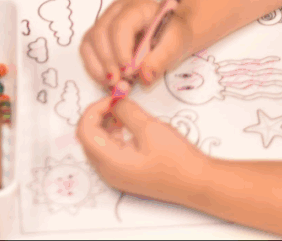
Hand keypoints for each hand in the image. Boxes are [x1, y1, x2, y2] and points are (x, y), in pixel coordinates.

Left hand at [76, 96, 209, 205]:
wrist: (198, 183)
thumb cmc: (176, 159)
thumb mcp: (150, 127)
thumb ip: (126, 111)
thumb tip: (114, 101)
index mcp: (109, 162)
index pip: (84, 131)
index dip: (94, 109)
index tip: (113, 99)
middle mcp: (107, 172)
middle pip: (88, 138)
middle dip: (98, 115)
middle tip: (117, 102)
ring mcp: (116, 175)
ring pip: (98, 144)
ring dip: (106, 124)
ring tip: (125, 112)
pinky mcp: (126, 174)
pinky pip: (110, 151)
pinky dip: (114, 135)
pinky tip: (130, 126)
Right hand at [79, 0, 192, 90]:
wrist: (171, 32)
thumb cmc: (173, 34)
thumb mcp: (175, 45)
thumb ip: (160, 59)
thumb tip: (143, 77)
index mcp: (136, 7)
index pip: (120, 25)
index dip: (121, 50)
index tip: (129, 71)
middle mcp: (115, 11)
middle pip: (100, 33)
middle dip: (108, 61)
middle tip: (120, 82)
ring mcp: (104, 22)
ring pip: (89, 42)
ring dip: (99, 66)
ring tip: (114, 83)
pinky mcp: (99, 37)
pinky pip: (87, 51)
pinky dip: (94, 68)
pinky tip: (108, 80)